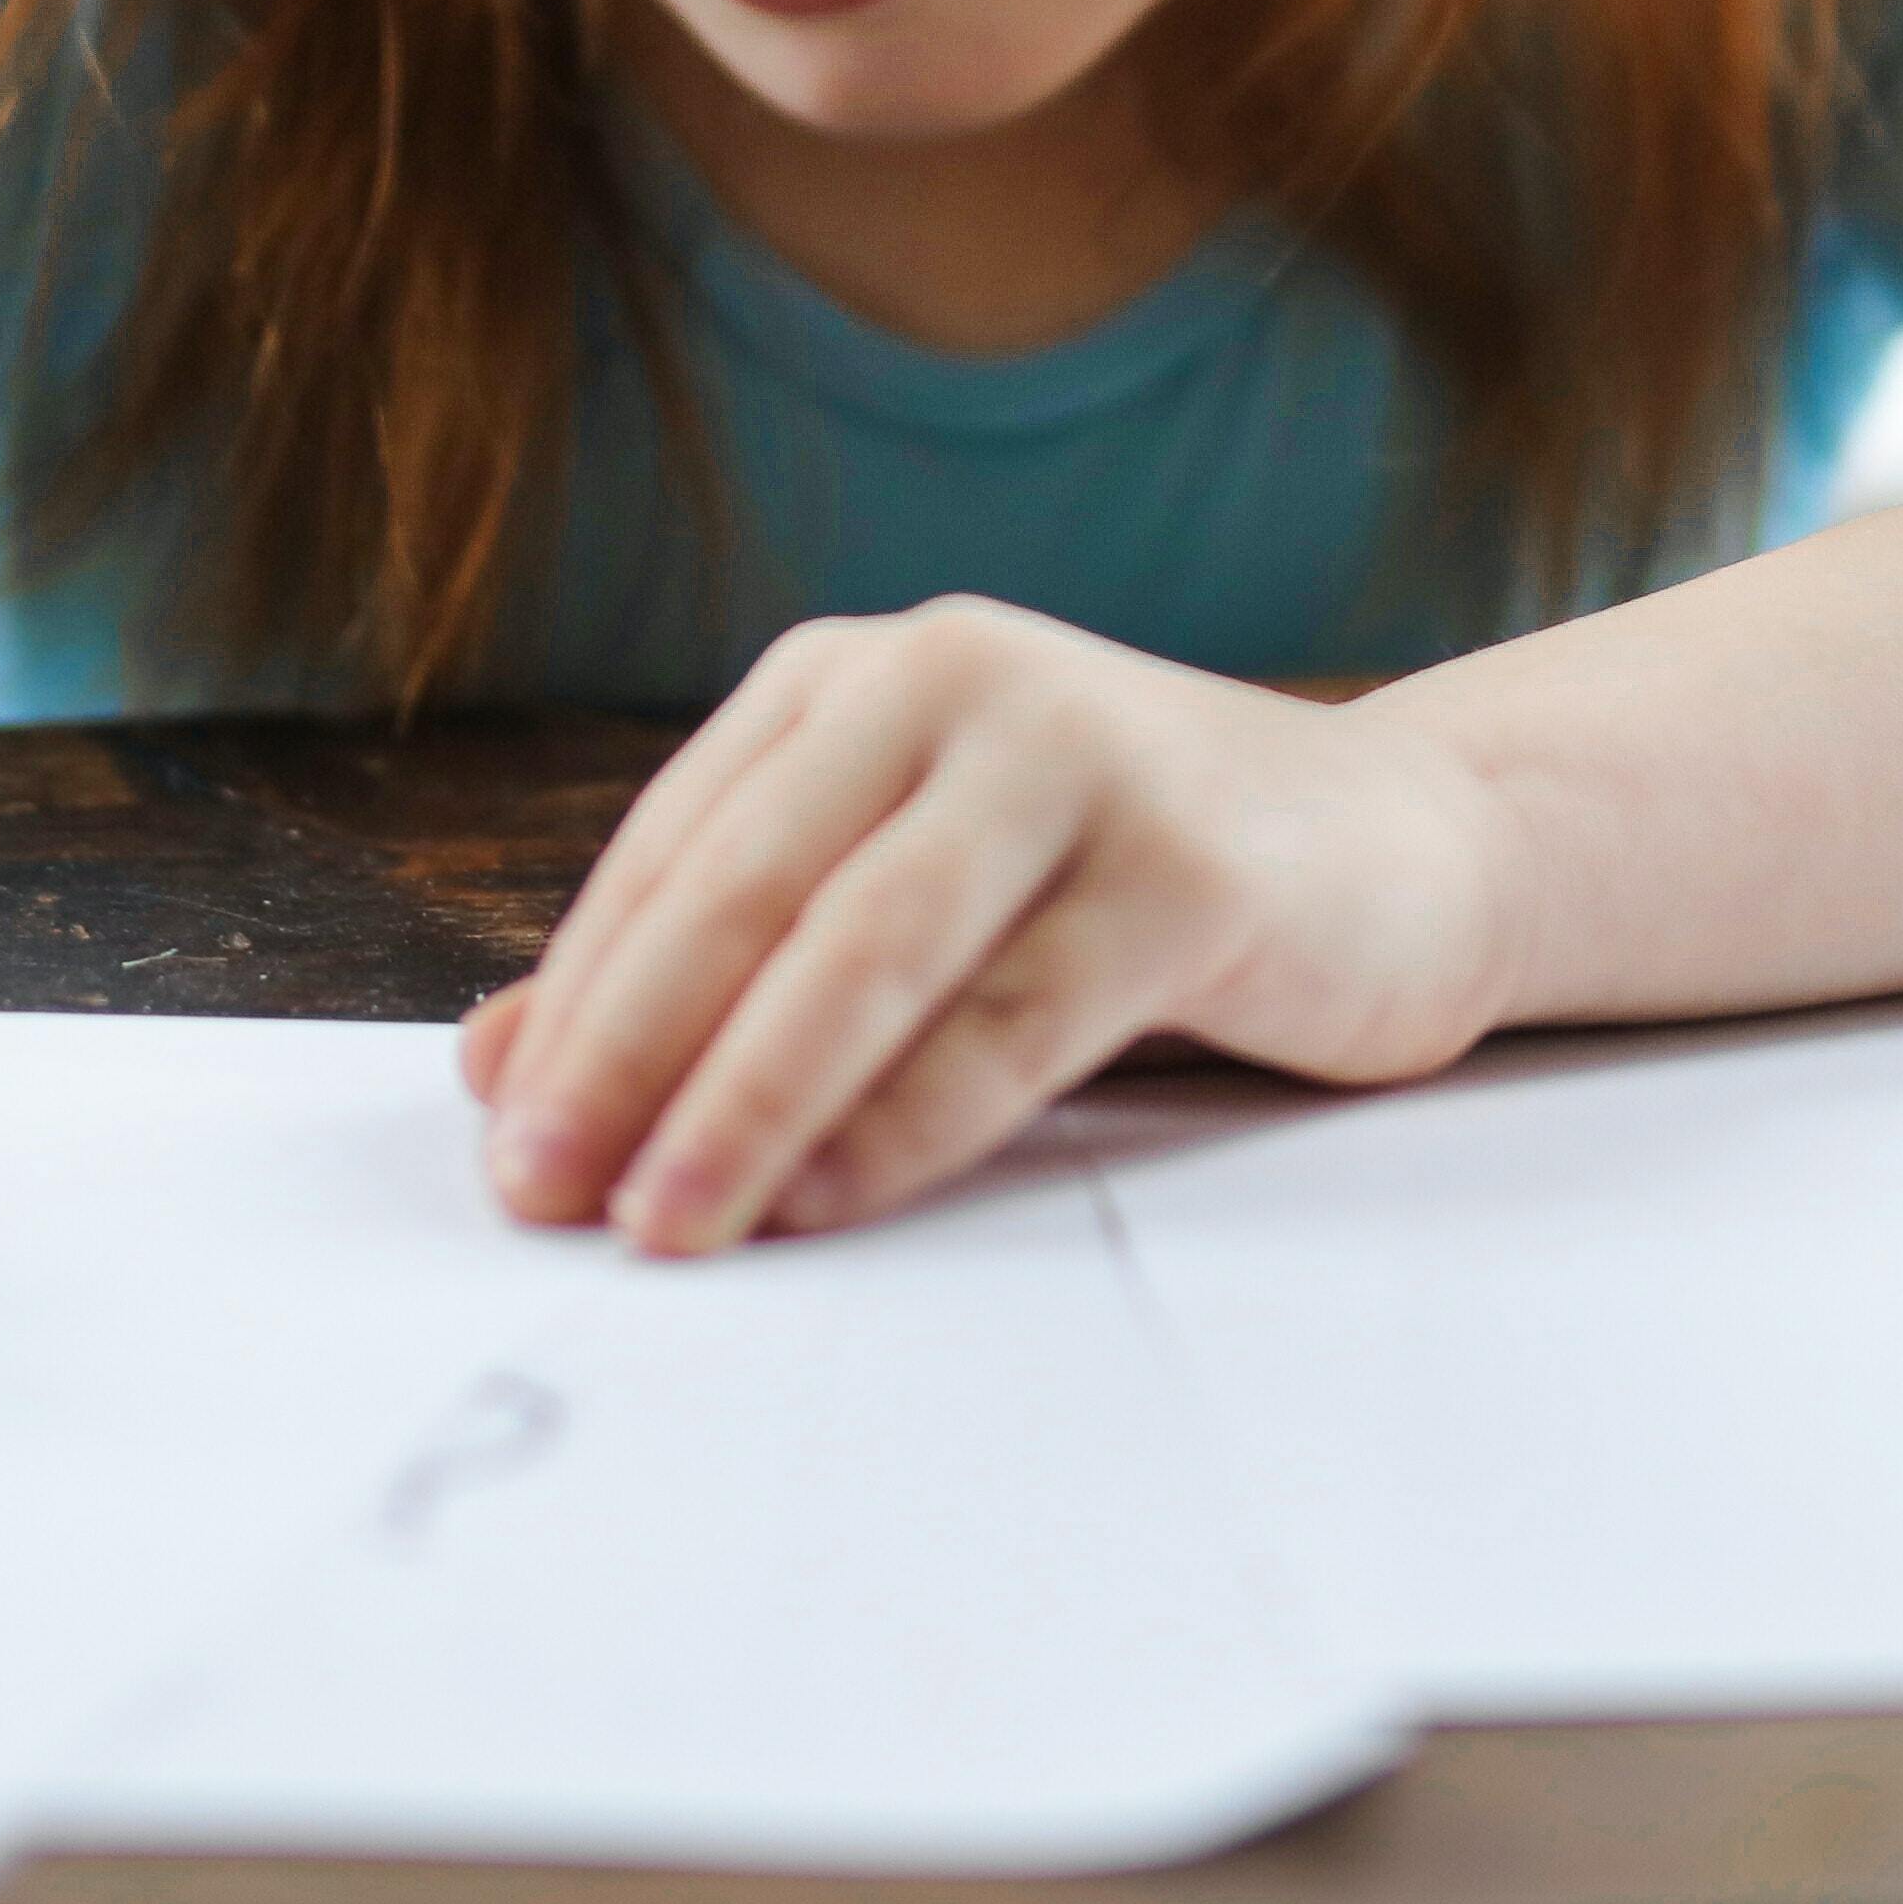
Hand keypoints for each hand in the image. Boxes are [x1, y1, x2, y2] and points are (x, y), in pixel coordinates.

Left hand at [460, 599, 1520, 1253]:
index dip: (580, 1004)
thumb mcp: (904, 894)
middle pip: (751, 891)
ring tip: (671, 1225)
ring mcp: (1082, 757)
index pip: (677, 851)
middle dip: (632, 1056)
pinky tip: (828, 1201)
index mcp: (859, 678)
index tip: (508, 1146)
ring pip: (869, 952)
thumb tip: (497, 1068)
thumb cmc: (1118, 891)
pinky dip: (905, 1122)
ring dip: (749, 1103)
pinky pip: (1011, 1018)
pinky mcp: (1190, 866)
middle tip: (551, 1196)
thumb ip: (718, 964)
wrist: (1405, 849)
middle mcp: (957, 679)